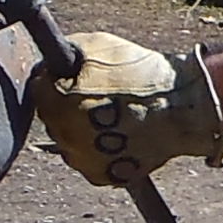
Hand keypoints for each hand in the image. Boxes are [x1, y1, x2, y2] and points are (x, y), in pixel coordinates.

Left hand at [30, 33, 222, 184]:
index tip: (66, 75)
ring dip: (79, 129)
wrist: (183, 107)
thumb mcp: (99, 46)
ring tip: (109, 114)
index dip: (53, 79)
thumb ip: (68, 52)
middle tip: (92, 94)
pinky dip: (97, 149)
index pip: (39, 90)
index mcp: (61, 105)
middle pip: (53, 118)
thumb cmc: (143, 74)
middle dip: (65, 104)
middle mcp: (67, 138)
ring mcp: (85, 160)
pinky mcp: (104, 176)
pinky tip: (116, 133)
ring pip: (69, 142)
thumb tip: (53, 60)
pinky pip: (89, 160)